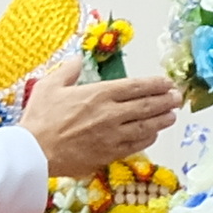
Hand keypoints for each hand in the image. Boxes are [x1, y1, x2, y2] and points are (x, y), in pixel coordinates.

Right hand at [22, 42, 178, 178]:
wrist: (35, 152)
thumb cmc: (40, 118)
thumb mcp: (50, 85)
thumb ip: (68, 70)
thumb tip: (77, 59)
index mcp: (99, 94)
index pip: (136, 87)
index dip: (156, 84)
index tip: (167, 83)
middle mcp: (111, 114)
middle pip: (146, 106)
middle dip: (165, 100)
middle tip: (177, 98)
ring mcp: (112, 136)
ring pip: (145, 126)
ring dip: (161, 119)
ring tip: (172, 115)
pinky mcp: (109, 154)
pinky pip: (136, 145)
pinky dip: (148, 138)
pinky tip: (153, 134)